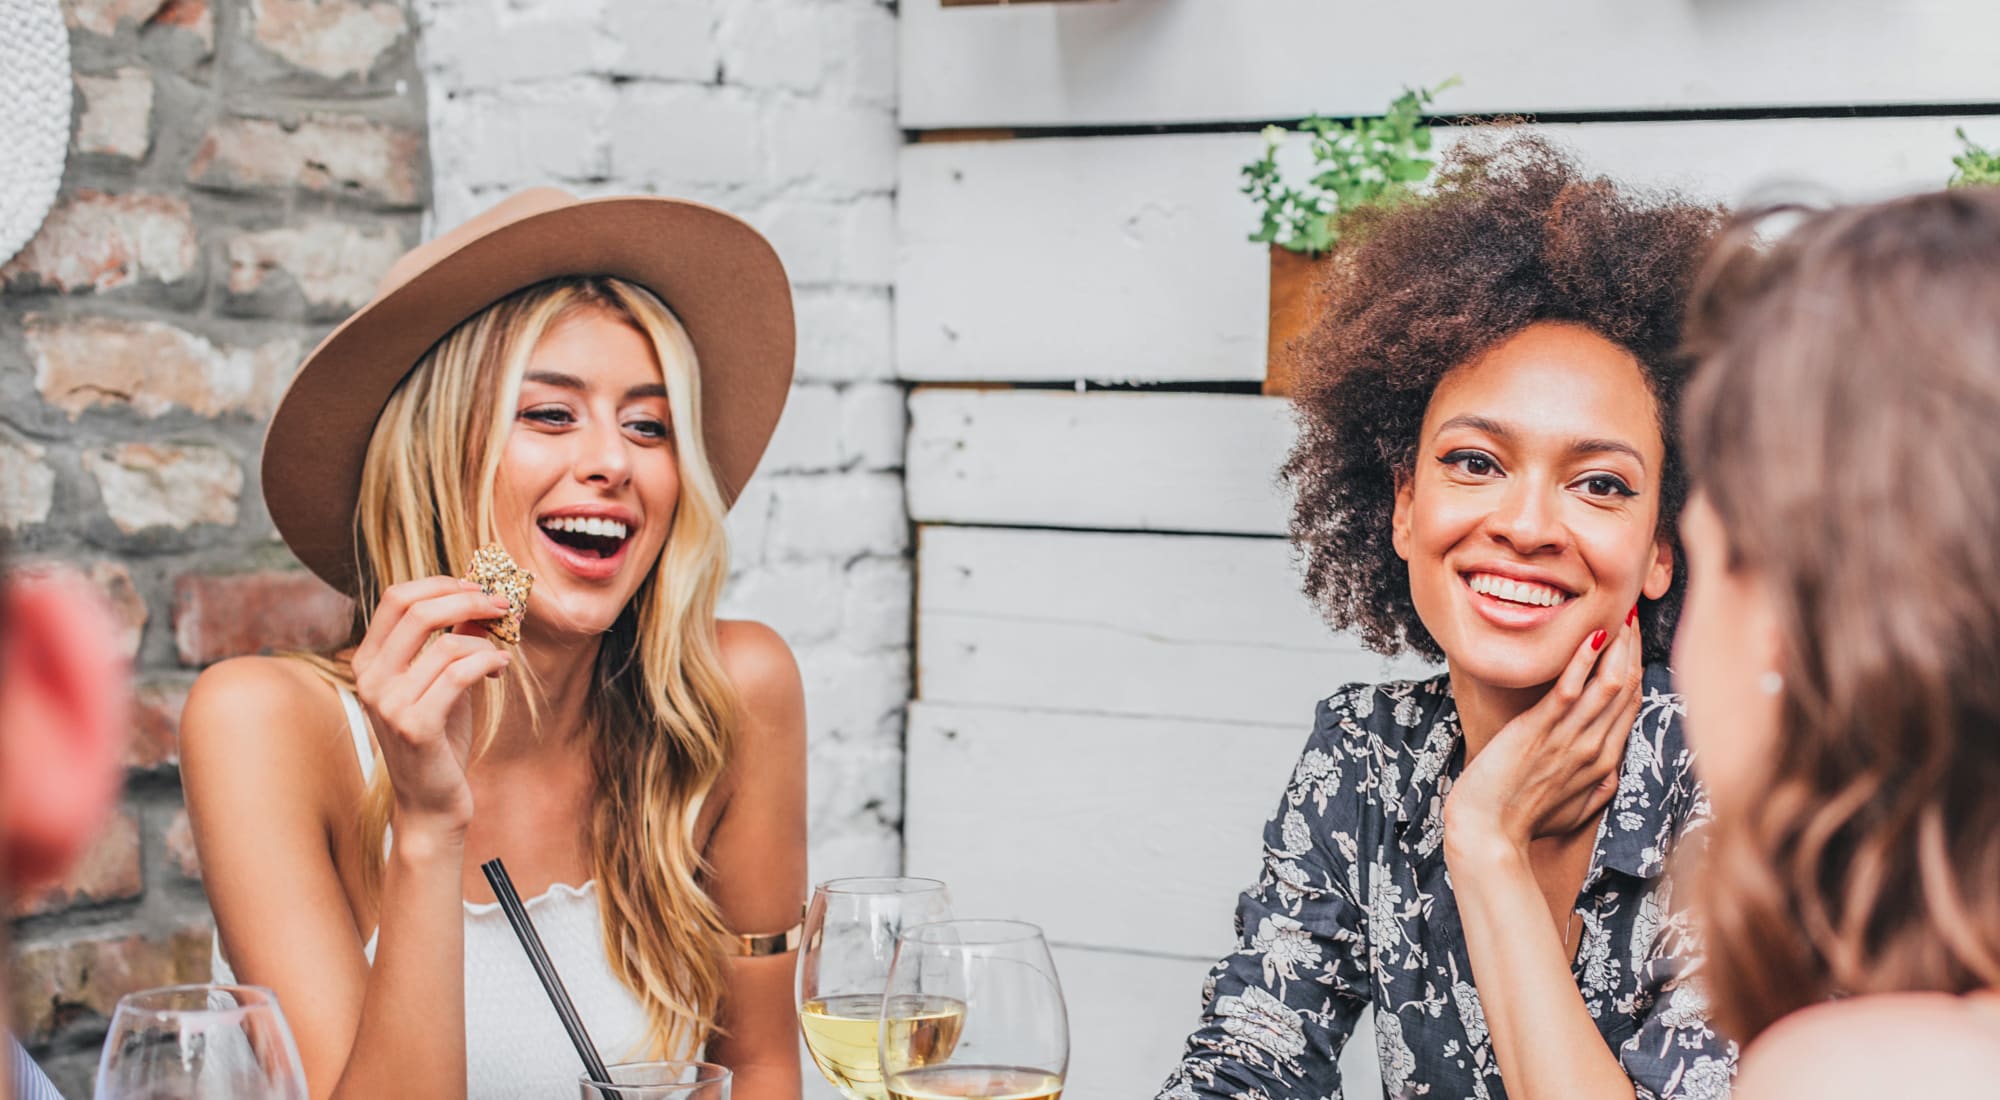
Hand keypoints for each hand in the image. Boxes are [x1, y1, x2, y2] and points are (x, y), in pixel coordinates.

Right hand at [349, 577, 511, 834]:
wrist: (430, 801)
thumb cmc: (438, 739)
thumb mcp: (440, 681)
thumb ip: (451, 640)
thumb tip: (479, 596)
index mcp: (368, 661)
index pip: (396, 597)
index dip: (441, 583)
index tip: (477, 587)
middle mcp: (370, 679)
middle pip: (418, 610)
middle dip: (469, 599)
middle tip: (502, 605)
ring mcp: (389, 704)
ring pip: (447, 644)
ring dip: (486, 643)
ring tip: (500, 657)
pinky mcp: (414, 727)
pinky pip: (459, 674)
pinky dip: (488, 664)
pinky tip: (499, 671)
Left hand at [1443, 608, 1642, 858]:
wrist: (1489, 834)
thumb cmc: (1522, 822)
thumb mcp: (1571, 812)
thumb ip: (1595, 791)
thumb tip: (1611, 776)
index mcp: (1604, 763)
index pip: (1631, 704)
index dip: (1637, 665)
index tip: (1635, 637)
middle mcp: (1594, 748)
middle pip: (1627, 687)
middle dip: (1633, 646)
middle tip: (1633, 610)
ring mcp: (1568, 739)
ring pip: (1608, 684)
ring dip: (1617, 645)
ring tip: (1620, 613)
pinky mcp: (1538, 732)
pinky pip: (1569, 691)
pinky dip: (1580, 661)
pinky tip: (1589, 634)